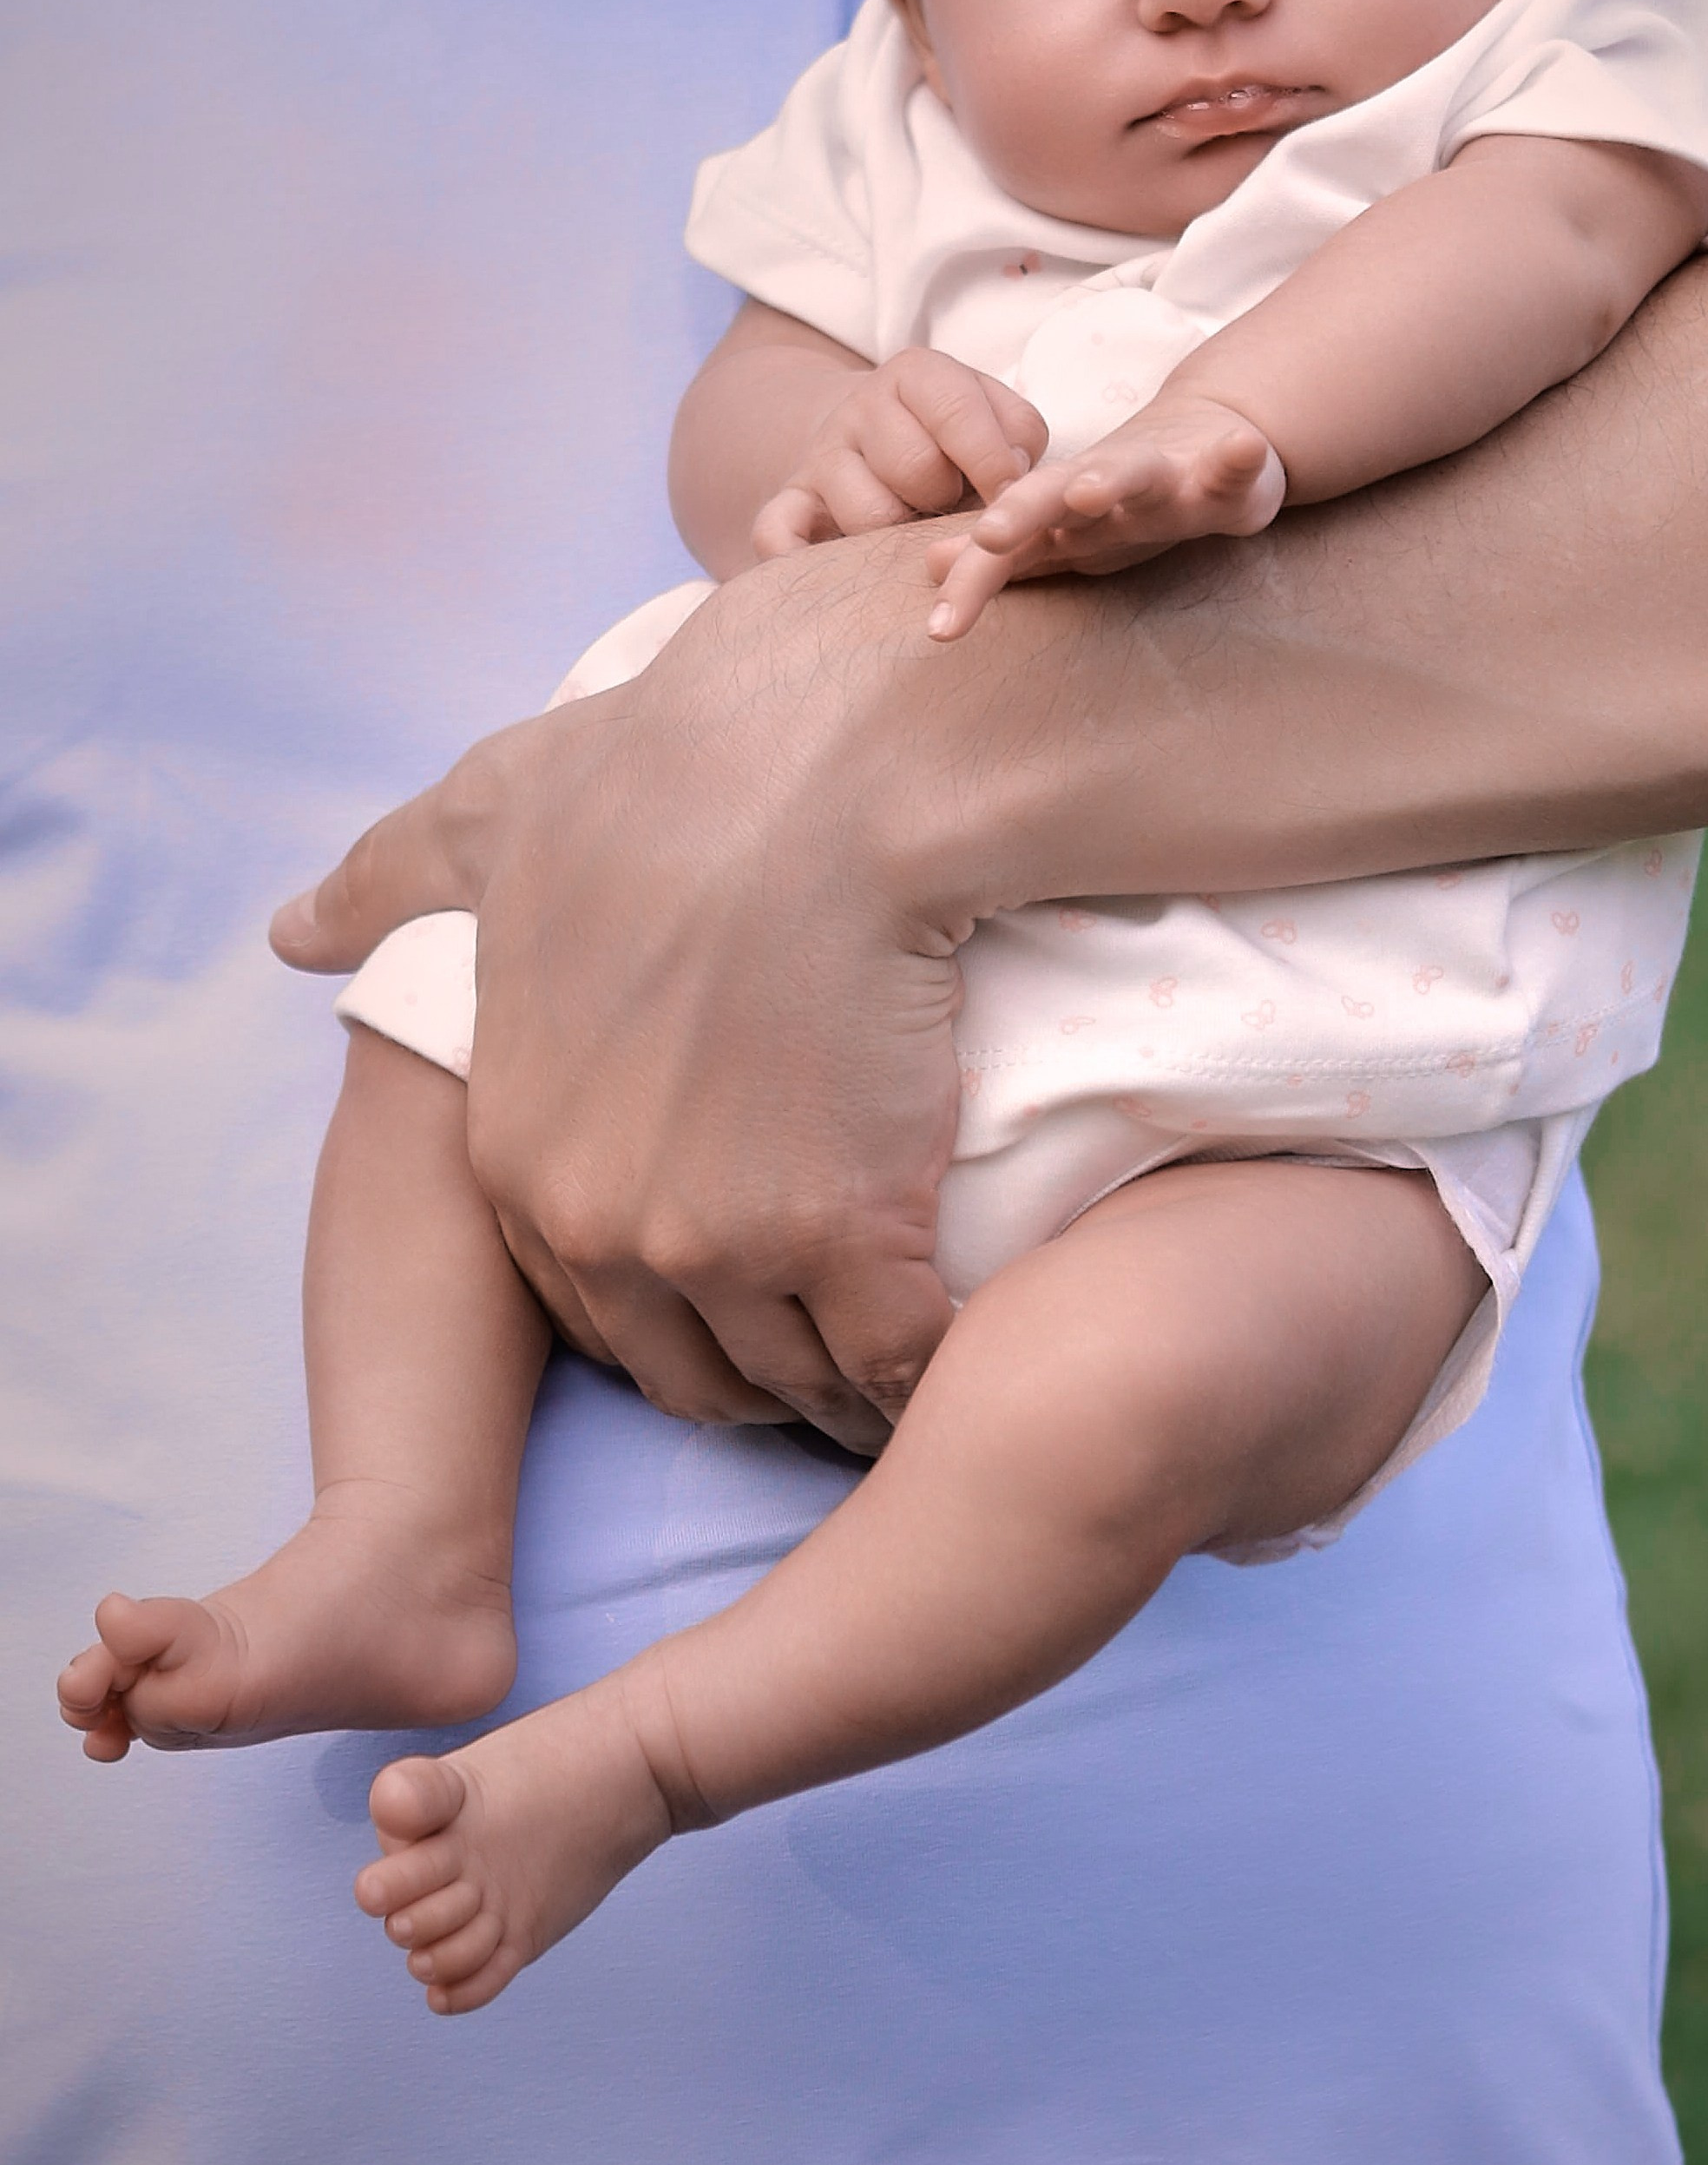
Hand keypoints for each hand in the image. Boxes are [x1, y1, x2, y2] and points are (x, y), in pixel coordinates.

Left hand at [271, 546, 972, 1451]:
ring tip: (898, 1373)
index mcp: (517, 1148)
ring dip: (845, 1389)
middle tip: (826, 1350)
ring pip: (798, 1376)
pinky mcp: (852, 1236)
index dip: (663, 1306)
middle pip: (692, 1365)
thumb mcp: (491, 820)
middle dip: (755, 1373)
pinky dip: (927, 1367)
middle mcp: (604, 1221)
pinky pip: (895, 1355)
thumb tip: (291, 930)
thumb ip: (392, 880)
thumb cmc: (660, 779)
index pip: (586, 1302)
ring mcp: (725, 1242)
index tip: (725, 1294)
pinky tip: (959, 1341)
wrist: (815, 775)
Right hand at [751, 349, 1047, 557]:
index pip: (957, 412)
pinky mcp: (789, 502)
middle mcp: (861, 409)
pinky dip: (792, 558)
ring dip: (902, 539)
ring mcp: (821, 457)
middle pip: (916, 468)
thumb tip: (1011, 484)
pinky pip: (775, 532)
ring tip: (912, 530)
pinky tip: (820, 571)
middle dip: (947, 499)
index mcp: (917, 375)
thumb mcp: (993, 413)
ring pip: (869, 515)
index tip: (1012, 497)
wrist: (865, 430)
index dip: (995, 464)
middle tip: (953, 505)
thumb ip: (1017, 436)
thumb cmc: (951, 436)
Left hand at [925, 393, 1286, 639]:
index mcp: (1061, 512)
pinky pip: (1232, 468)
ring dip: (1110, 479)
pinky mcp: (1224, 478)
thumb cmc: (1125, 500)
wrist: (1205, 437)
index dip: (972, 580)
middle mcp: (1104, 488)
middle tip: (988, 536)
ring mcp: (1164, 479)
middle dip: (1020, 513)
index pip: (1006, 546)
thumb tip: (929, 566)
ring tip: (1088, 491)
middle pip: (1052, 495)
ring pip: (1134, 475)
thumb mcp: (1066, 530)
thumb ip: (1009, 554)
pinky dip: (1236, 457)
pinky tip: (1243, 446)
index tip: (940, 627)